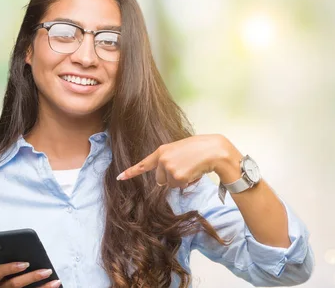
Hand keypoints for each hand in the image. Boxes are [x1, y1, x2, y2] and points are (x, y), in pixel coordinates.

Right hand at [0, 262, 60, 287]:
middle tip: (47, 271)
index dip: (10, 267)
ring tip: (56, 281)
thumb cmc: (10, 277)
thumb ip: (15, 265)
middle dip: (32, 277)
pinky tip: (54, 286)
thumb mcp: (8, 273)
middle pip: (14, 284)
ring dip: (43, 287)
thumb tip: (34, 257)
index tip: (26, 263)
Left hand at [117, 134, 242, 187]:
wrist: (214, 150)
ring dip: (181, 179)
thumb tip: (165, 178)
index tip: (120, 177)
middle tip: (185, 166)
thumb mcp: (180, 149)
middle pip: (160, 179)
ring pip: (171, 184)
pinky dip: (187, 182)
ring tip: (191, 167)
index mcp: (162, 150)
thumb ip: (169, 159)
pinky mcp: (176, 176)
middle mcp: (162, 159)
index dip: (131, 171)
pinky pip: (179, 186)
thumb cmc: (201, 148)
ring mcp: (168, 168)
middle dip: (172, 177)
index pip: (144, 163)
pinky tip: (194, 171)